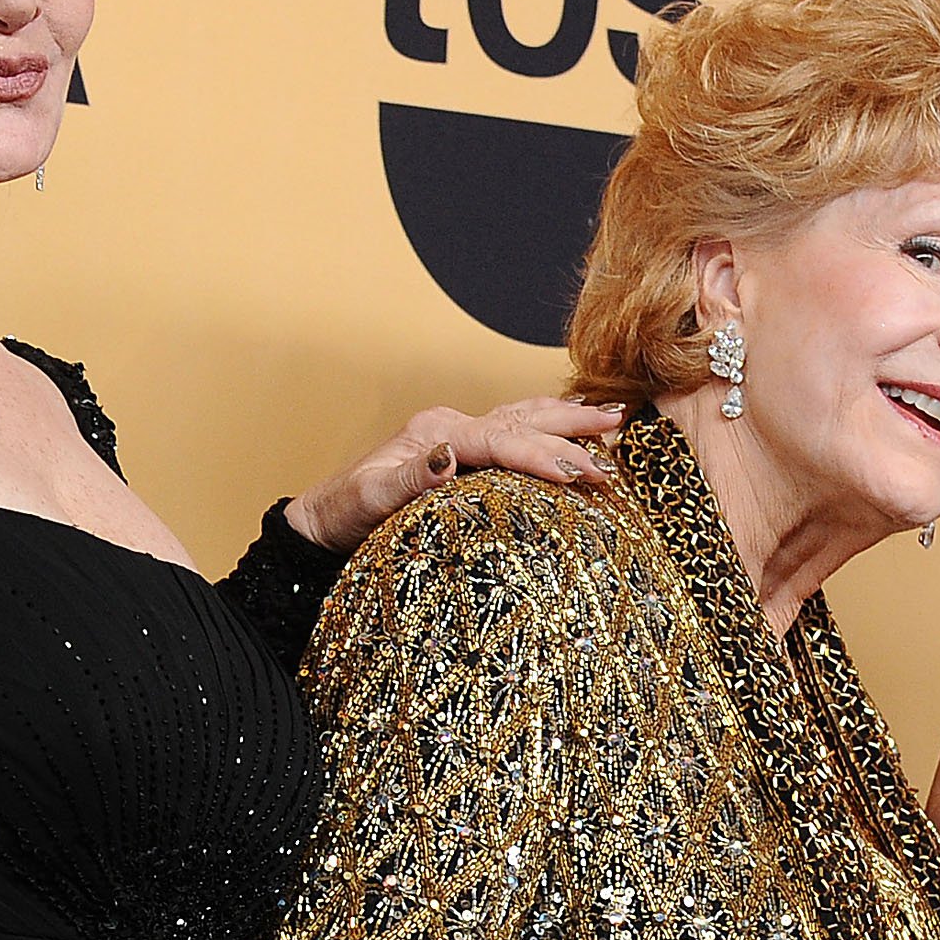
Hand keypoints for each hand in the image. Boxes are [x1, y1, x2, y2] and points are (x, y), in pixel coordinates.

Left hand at [282, 399, 624, 553]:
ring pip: (521, 417)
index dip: (541, 454)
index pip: (500, 439)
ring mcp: (456, 437)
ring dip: (566, 420)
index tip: (580, 472)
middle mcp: (450, 428)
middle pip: (521, 418)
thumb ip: (410, 478)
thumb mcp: (369, 501)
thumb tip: (447, 456)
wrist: (321, 522)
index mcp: (435, 433)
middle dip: (571, 427)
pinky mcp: (460, 454)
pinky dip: (547, 431)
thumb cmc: (343, 515)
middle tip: (618, 433)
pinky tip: (569, 434)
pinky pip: (513, 434)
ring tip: (611, 421)